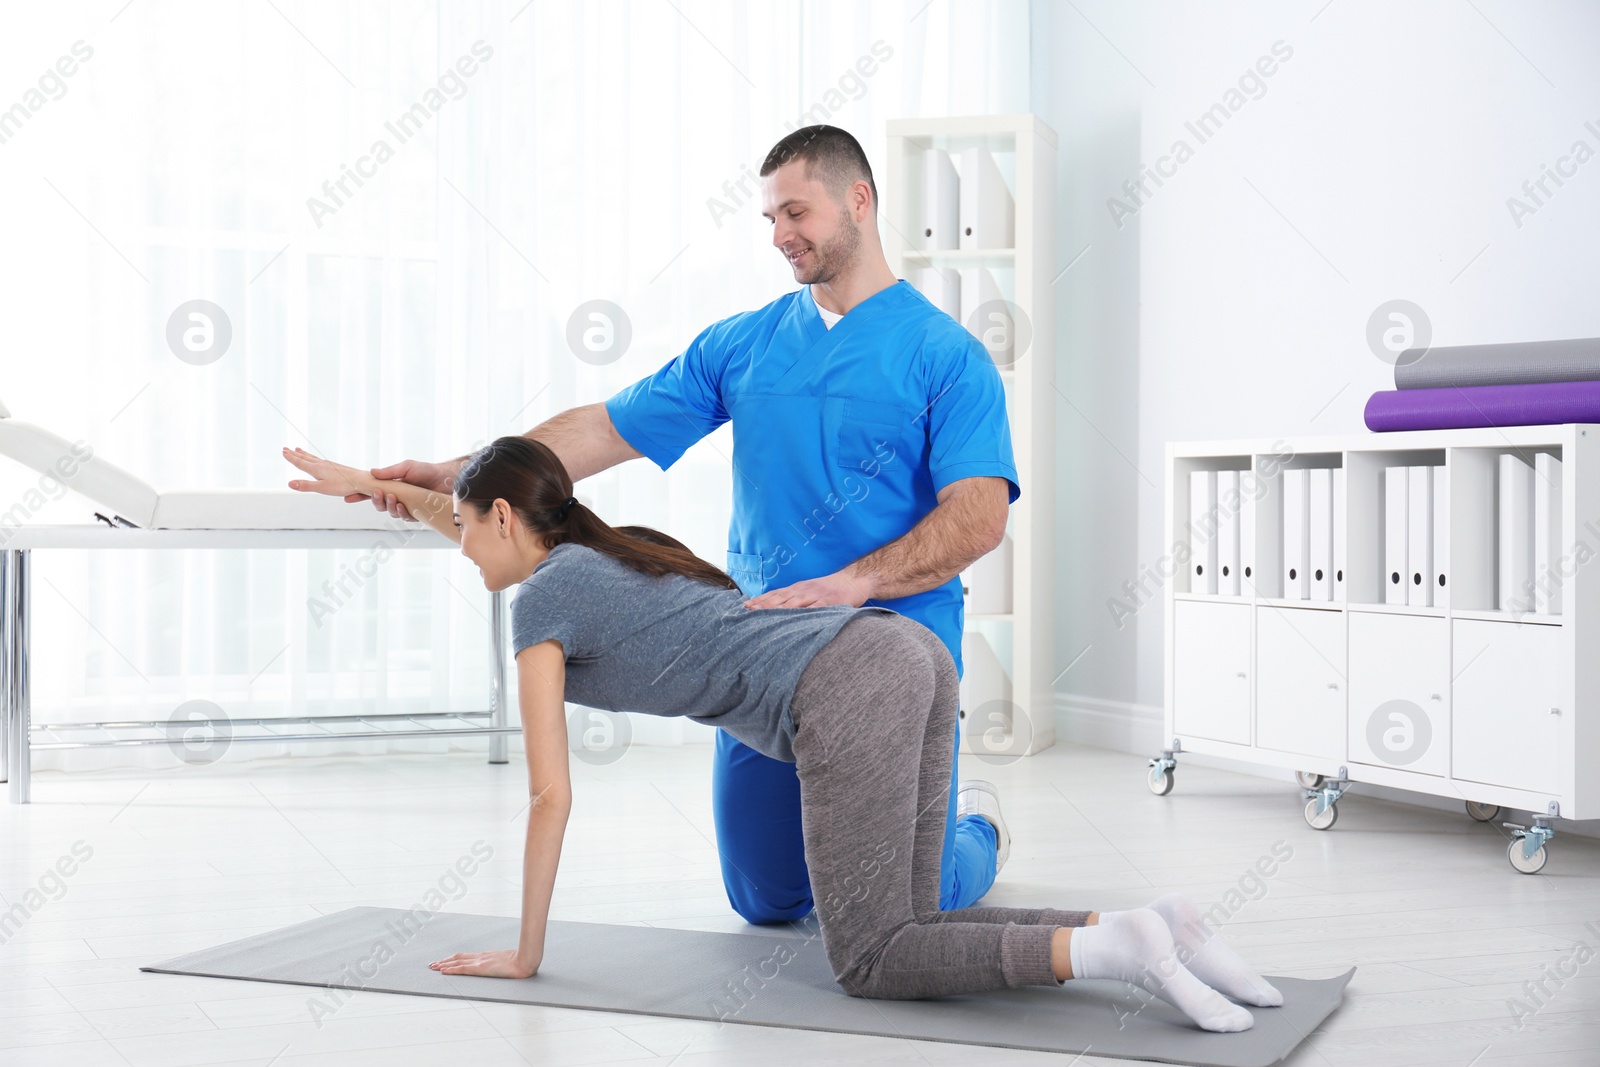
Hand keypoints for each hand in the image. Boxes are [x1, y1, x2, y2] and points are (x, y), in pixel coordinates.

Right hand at [282, 447, 374, 499]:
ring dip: (304, 454)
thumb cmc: (343, 486)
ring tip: (298, 450)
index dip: (291, 458)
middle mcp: (322, 465)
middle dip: (295, 454)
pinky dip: (313, 458)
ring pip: (313, 458)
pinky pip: (320, 460)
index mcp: (316, 469)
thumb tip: (289, 483)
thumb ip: (305, 485)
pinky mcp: (336, 467)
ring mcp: (329, 465)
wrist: (361, 480)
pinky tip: (316, 460)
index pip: (300, 463)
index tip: (283, 451)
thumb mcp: (321, 488)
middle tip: (286, 448)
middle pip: (305, 458)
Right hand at [359, 458, 460, 520]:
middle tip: (378, 493)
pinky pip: (406, 517)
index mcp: (391, 487)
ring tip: (392, 497)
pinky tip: (402, 505)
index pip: (372, 492)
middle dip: (376, 500)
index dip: (359, 496)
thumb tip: (371, 472)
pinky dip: (402, 512)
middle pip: (379, 505)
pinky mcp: (417, 514)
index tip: (348, 498)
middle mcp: (397, 498)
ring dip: (389, 506)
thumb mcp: (405, 467)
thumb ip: (389, 472)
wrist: (446, 478)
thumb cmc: (425, 471)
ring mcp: (406, 507)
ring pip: (391, 512)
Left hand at [428, 948, 536, 978]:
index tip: (443, 961)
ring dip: (443, 965)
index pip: (464, 956)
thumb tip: (499, 966)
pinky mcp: (481, 968)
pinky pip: (462, 969)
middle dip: (444, 961)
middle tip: (432, 965)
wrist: (524, 960)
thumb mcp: (506, 961)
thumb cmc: (519, 961)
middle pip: (457, 957)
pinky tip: (443, 971)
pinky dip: (451, 969)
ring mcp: (480, 962)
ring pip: (457, 962)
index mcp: (485, 956)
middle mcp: (480, 957)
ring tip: (433, 967)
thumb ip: (499, 962)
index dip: (452, 958)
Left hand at [744, 570, 872, 608]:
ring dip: (778, 609)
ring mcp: (816, 596)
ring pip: (793, 603)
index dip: (760, 600)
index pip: (775, 594)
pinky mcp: (829, 603)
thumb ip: (795, 599)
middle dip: (763, 605)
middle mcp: (803, 590)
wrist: (854, 580)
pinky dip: (804, 614)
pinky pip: (815, 609)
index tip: (745, 606)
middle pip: (780, 598)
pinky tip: (795, 620)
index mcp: (798, 588)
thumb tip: (776, 608)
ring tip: (764, 615)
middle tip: (748, 611)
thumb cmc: (829, 589)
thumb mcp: (809, 590)